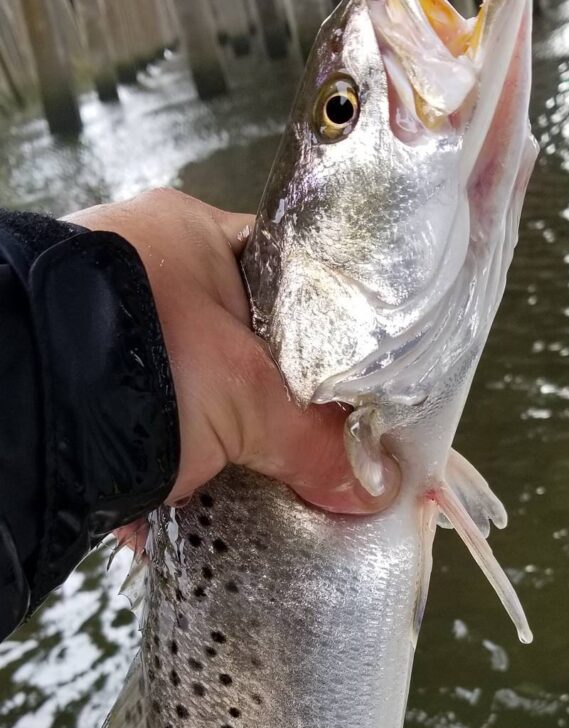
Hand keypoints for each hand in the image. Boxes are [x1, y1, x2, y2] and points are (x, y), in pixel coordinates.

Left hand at [69, 189, 399, 521]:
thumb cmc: (132, 355)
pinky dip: (170, 459)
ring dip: (219, 435)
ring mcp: (111, 322)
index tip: (347, 378)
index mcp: (193, 232)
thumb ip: (317, 441)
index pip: (286, 273)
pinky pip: (151, 417)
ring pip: (196, 384)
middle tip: (300, 434)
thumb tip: (375, 485)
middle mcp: (148, 267)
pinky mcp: (85, 380)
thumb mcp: (243, 396)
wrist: (16, 413)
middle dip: (268, 395)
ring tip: (248, 472)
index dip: (324, 327)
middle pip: (241, 339)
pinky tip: (188, 494)